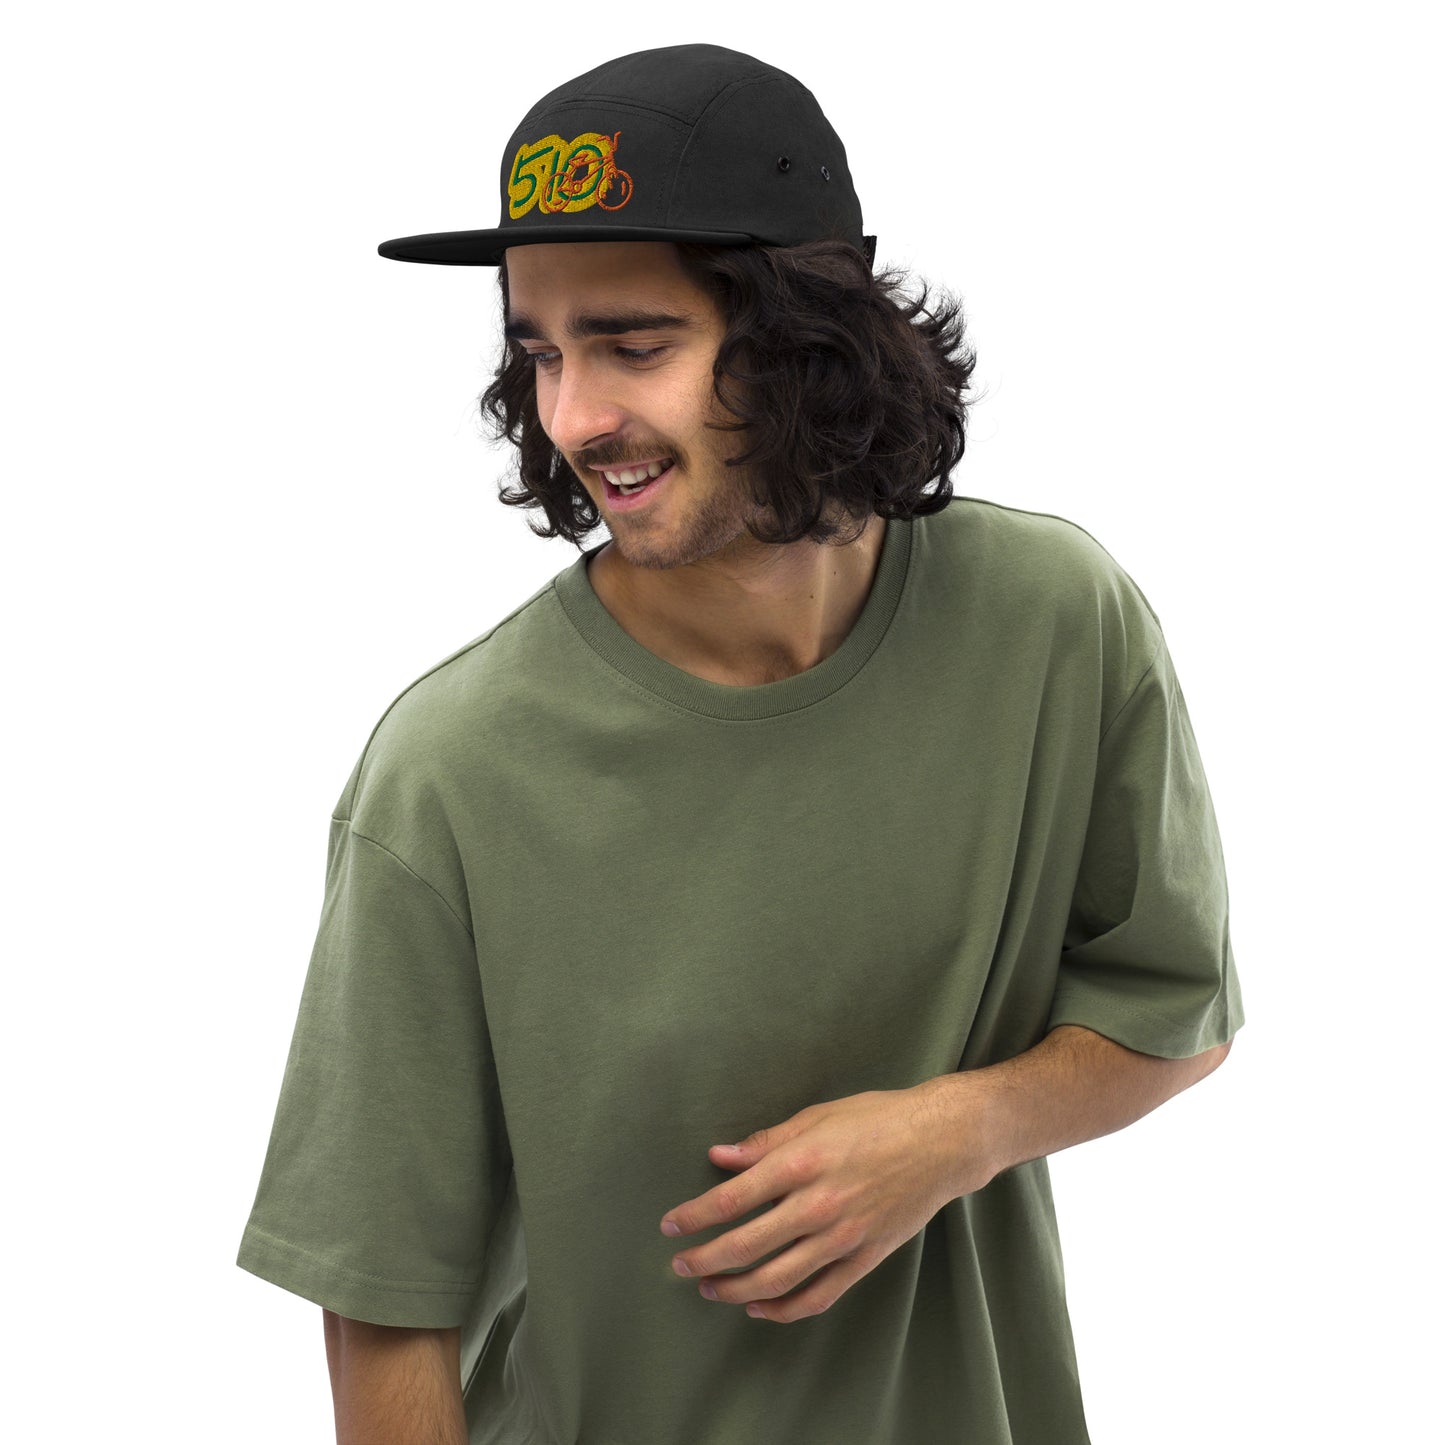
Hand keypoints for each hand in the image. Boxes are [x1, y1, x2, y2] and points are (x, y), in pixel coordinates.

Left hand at [659, 1085, 974, 1323]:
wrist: (941, 1141)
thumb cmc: (877, 1119)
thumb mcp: (817, 1116)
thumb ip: (766, 1142)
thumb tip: (720, 1157)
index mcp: (801, 1163)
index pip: (731, 1199)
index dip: (694, 1216)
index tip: (670, 1225)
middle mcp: (817, 1205)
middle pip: (746, 1245)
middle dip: (704, 1258)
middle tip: (679, 1264)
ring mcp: (842, 1237)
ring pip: (776, 1279)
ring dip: (734, 1288)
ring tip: (709, 1287)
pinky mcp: (864, 1258)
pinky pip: (817, 1296)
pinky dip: (783, 1308)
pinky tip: (759, 1306)